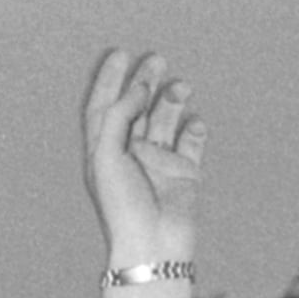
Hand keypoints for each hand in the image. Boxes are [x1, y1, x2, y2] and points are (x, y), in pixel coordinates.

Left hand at [78, 46, 204, 273]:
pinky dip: (194, 129)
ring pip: (165, 120)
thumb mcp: (107, 155)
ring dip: (172, 100)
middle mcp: (130, 153)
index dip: (110, 80)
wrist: (153, 243)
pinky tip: (194, 121)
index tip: (121, 54)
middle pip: (137, 108)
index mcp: (104, 150)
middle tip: (157, 59)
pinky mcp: (185, 173)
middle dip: (146, 82)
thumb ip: (120, 115)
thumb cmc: (122, 204)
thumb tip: (140, 87)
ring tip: (180, 85)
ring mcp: (159, 162)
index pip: (104, 106)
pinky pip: (191, 143)